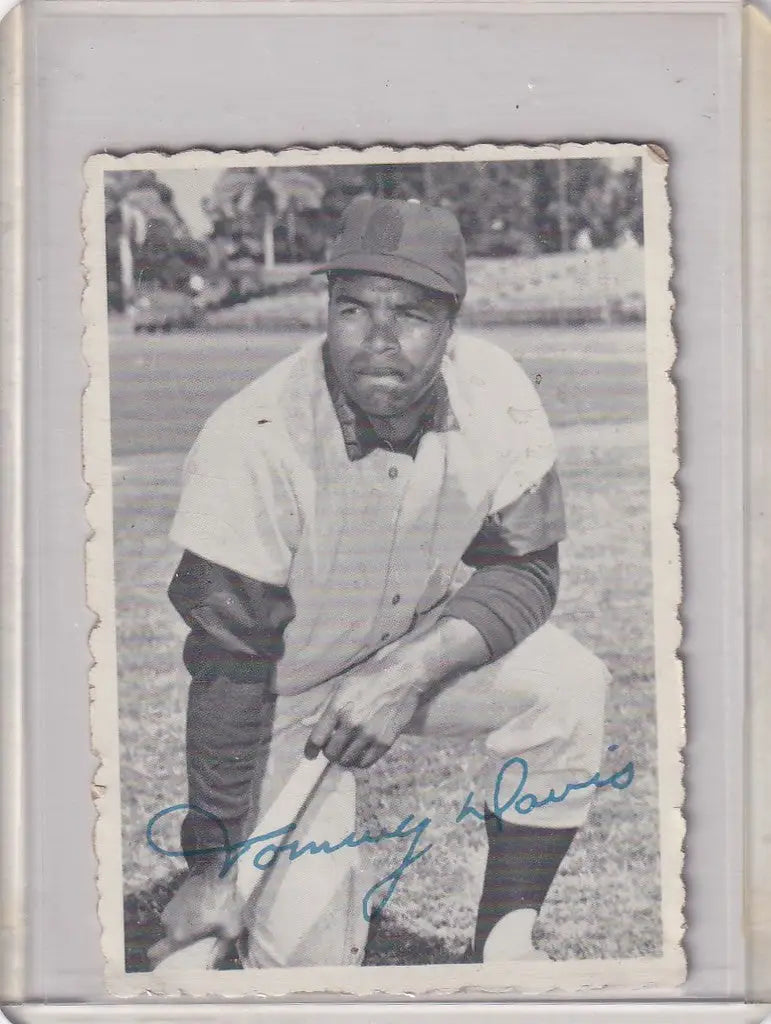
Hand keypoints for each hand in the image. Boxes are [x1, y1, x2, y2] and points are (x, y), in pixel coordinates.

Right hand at [155, 866, 242, 959]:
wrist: (217, 867)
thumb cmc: (224, 900)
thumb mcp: (230, 929)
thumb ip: (220, 951)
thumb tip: (211, 967)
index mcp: (178, 935)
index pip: (155, 955)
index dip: (158, 963)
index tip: (168, 967)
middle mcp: (168, 924)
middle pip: (168, 942)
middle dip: (179, 946)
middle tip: (196, 946)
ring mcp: (169, 909)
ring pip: (173, 928)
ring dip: (183, 930)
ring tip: (201, 928)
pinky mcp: (174, 899)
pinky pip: (177, 916)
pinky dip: (185, 918)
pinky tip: (200, 915)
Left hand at [304, 658, 421, 768]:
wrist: (402, 677)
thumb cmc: (370, 679)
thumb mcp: (343, 687)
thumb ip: (324, 708)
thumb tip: (305, 723)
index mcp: (338, 707)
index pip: (317, 739)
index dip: (311, 750)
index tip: (311, 754)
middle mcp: (352, 722)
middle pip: (331, 753)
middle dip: (329, 752)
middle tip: (333, 747)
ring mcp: (369, 733)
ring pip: (347, 760)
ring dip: (344, 758)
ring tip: (346, 750)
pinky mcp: (385, 741)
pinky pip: (366, 763)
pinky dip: (360, 761)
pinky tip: (360, 753)